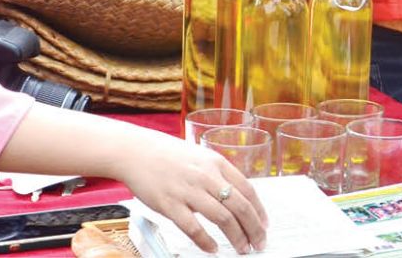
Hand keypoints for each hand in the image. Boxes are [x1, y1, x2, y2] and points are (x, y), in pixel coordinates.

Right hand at [118, 131, 267, 254]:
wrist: (137, 152)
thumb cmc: (168, 156)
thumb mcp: (201, 158)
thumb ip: (218, 175)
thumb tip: (236, 197)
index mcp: (217, 163)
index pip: (248, 190)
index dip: (259, 211)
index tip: (264, 225)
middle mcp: (207, 176)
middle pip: (240, 206)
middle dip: (253, 229)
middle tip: (259, 243)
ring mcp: (189, 190)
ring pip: (223, 218)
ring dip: (236, 237)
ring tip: (242, 248)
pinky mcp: (171, 204)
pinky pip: (194, 228)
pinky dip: (206, 241)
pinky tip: (212, 249)